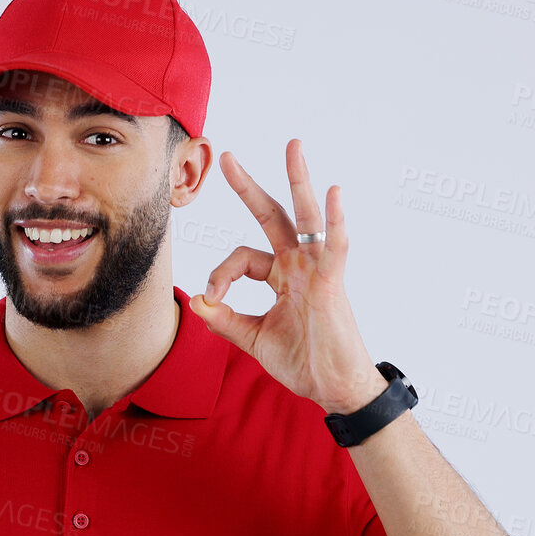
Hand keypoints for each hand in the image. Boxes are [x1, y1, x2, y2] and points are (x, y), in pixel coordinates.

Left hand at [188, 139, 386, 414]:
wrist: (333, 388)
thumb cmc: (303, 362)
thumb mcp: (254, 338)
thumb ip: (226, 320)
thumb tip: (198, 301)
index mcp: (280, 276)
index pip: (242, 257)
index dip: (220, 274)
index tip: (211, 300)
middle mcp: (298, 266)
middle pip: (273, 216)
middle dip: (250, 187)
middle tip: (227, 157)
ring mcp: (316, 270)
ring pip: (306, 217)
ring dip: (299, 181)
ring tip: (293, 147)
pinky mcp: (333, 282)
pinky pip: (336, 246)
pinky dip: (336, 221)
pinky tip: (334, 194)